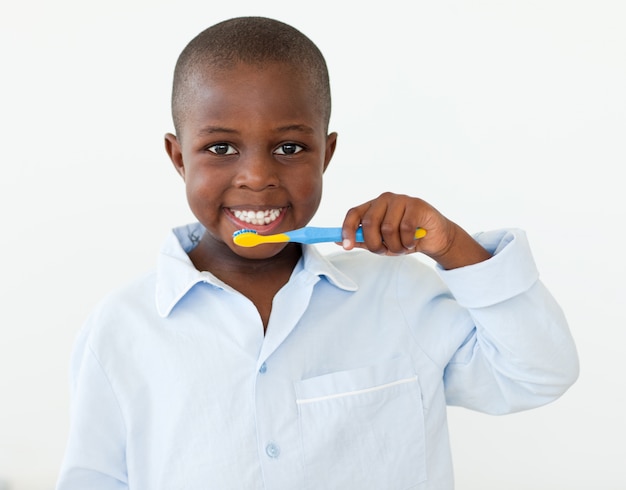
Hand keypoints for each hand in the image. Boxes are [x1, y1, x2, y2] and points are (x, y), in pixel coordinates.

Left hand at [341, 192, 491, 268]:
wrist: (435, 237)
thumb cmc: (405, 238)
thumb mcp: (381, 242)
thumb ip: (361, 241)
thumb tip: (337, 242)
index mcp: (372, 206)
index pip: (353, 213)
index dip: (347, 230)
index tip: (346, 246)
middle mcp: (384, 199)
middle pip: (369, 222)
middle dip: (375, 244)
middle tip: (384, 252)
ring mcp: (401, 200)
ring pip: (388, 229)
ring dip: (395, 246)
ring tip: (402, 247)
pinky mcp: (417, 204)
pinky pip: (405, 228)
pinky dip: (407, 242)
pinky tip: (412, 242)